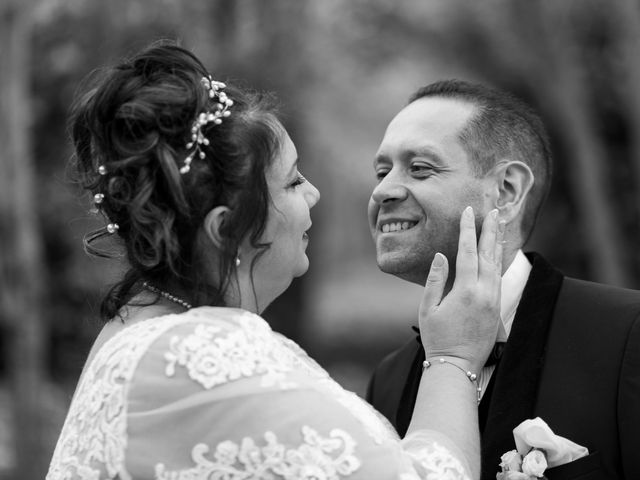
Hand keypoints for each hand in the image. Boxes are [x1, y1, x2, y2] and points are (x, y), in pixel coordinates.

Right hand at [419, 206, 503, 372]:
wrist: (457, 365)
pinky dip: (499, 261)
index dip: (468, 229)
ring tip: (498, 227)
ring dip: (497, 244)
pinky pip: (499, 278)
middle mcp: (484, 292)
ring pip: (498, 265)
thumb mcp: (428, 308)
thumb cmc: (437, 337)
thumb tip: (442, 256)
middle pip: (490, 254)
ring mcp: (493, 300)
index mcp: (466, 290)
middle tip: (494, 211)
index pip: (468, 251)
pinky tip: (497, 254)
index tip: (468, 212)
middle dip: (491, 230)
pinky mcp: (497, 308)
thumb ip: (435, 280)